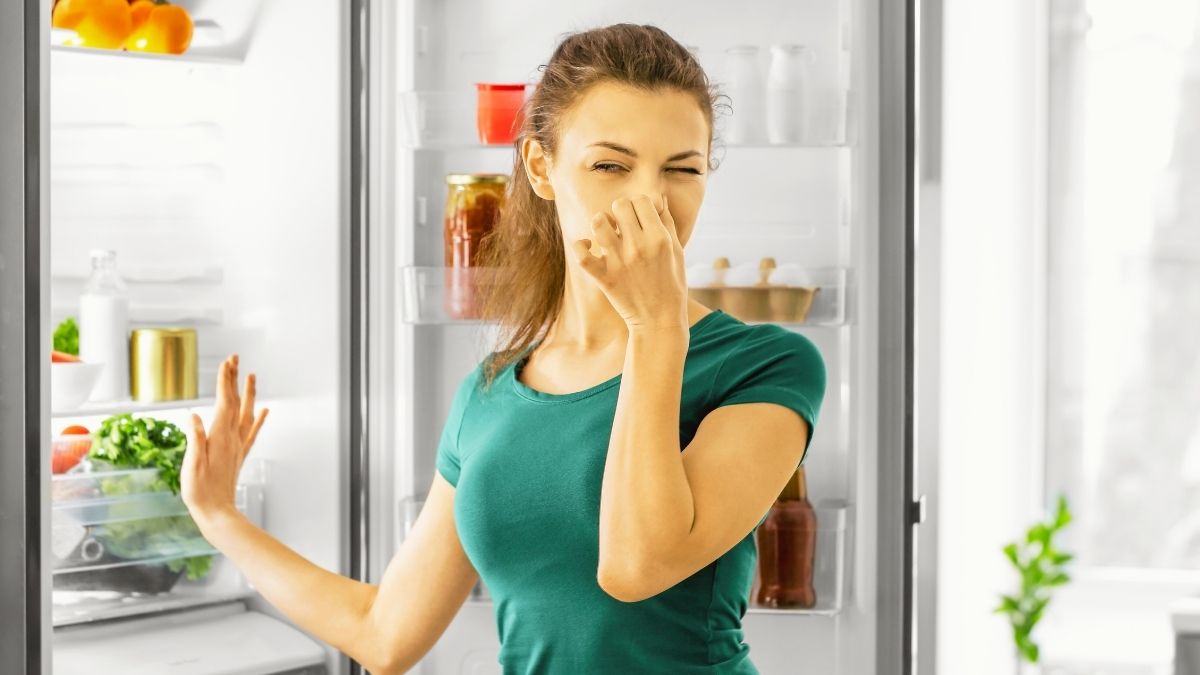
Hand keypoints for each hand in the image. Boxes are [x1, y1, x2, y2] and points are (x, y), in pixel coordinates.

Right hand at [182, 353, 268, 524]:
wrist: (217, 513)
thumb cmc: (200, 492)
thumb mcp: (191, 465)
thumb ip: (195, 439)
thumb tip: (194, 416)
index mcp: (220, 437)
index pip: (224, 401)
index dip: (225, 381)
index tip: (226, 362)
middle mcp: (232, 438)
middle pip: (235, 402)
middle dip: (234, 378)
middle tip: (235, 358)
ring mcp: (238, 446)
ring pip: (247, 413)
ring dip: (248, 393)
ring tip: (251, 375)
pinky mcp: (239, 455)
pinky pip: (252, 432)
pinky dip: (259, 419)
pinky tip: (265, 410)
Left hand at [571, 193, 688, 330]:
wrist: (659, 320)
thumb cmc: (671, 284)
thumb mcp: (677, 252)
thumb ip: (667, 223)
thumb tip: (658, 199)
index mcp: (659, 238)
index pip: (641, 200)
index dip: (639, 205)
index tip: (639, 217)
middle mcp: (639, 246)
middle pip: (619, 205)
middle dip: (620, 211)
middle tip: (622, 225)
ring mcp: (619, 262)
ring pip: (598, 222)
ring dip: (601, 223)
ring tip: (606, 234)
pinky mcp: (604, 277)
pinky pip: (581, 253)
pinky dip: (580, 245)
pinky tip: (588, 246)